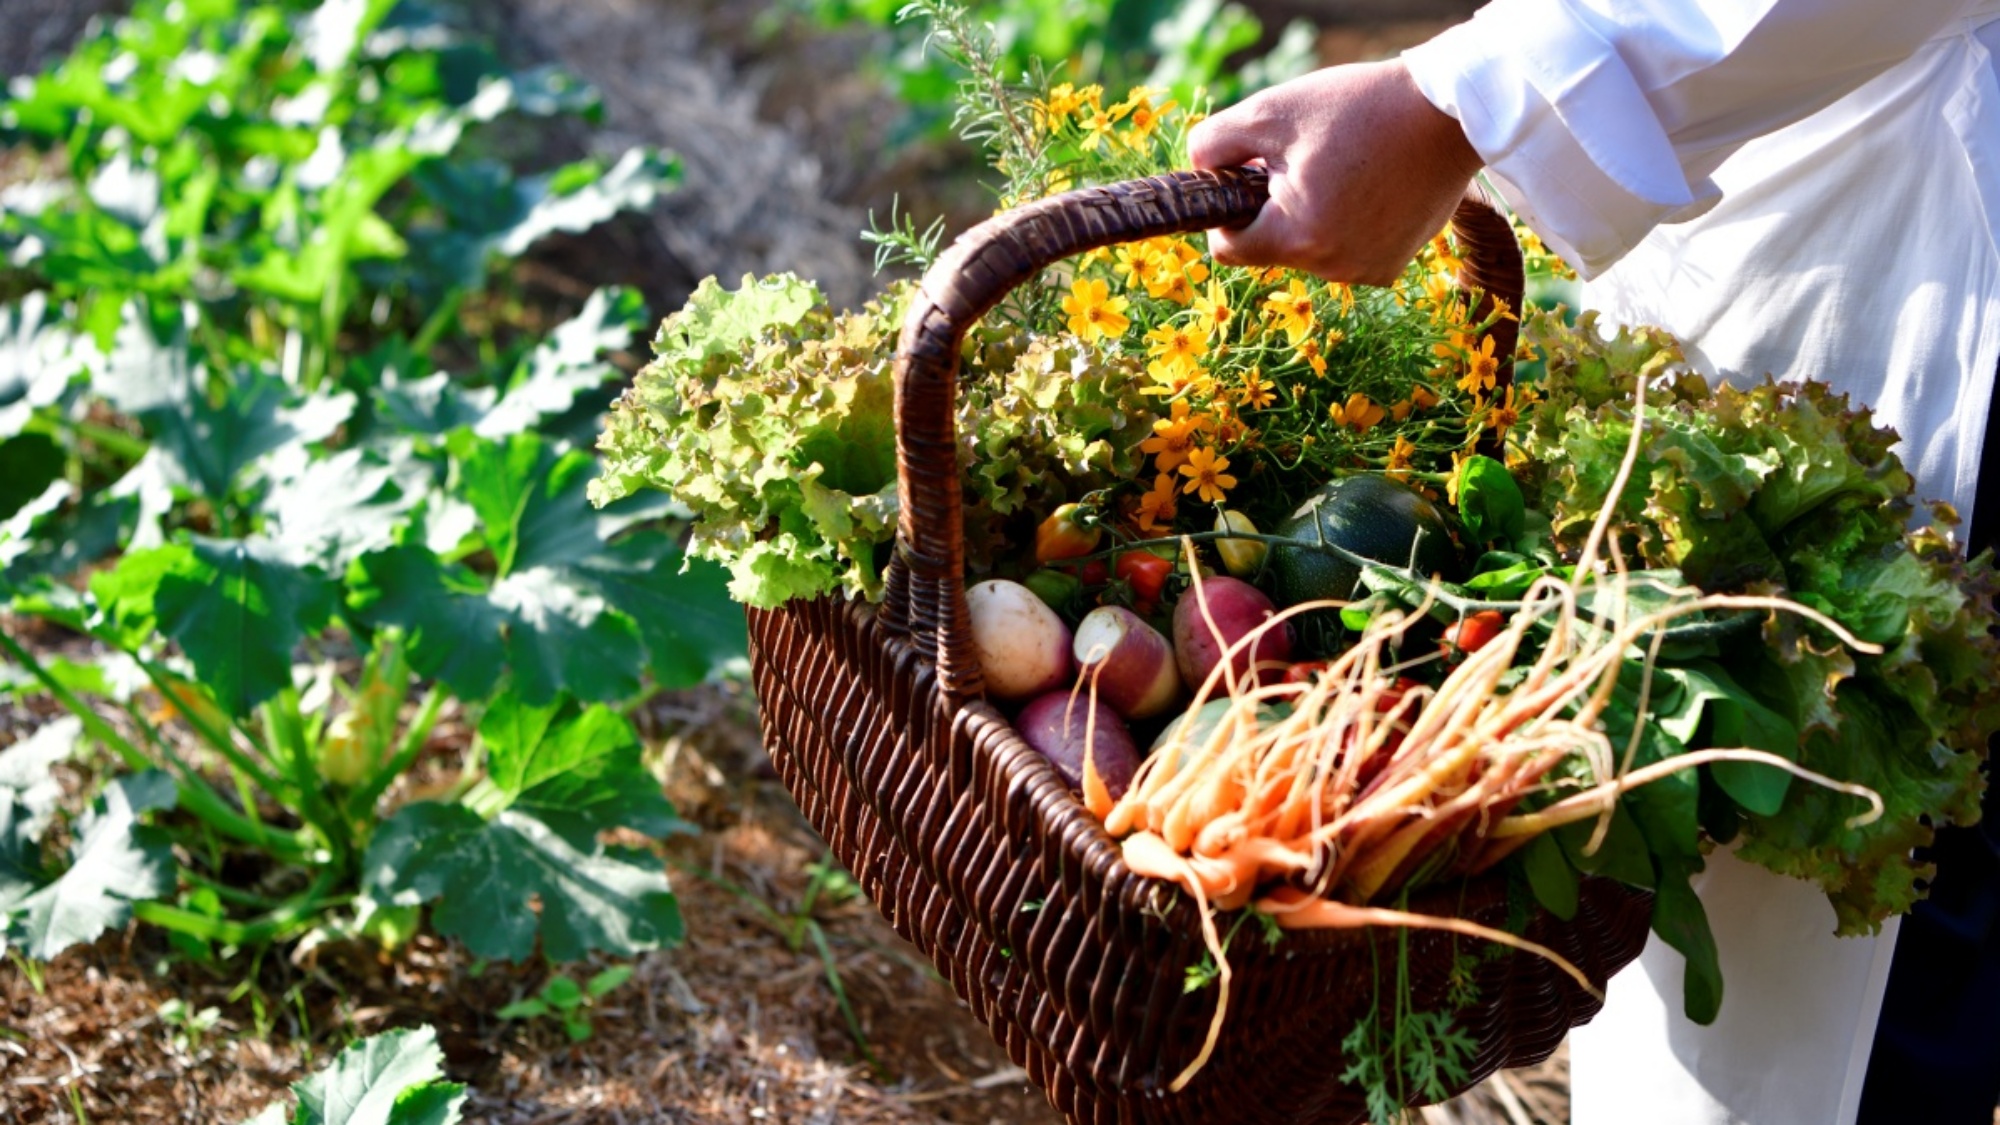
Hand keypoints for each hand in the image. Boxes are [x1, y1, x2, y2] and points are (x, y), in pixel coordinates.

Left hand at [1188, 61, 1483, 284]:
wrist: (1450, 114)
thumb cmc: (1357, 108)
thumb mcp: (1271, 112)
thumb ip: (1213, 143)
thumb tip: (1198, 170)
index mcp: (1296, 236)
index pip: (1228, 248)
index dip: (1227, 211)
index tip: (1246, 177)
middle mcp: (1331, 267)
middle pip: (1271, 247)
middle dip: (1274, 208)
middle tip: (1306, 159)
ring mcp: (1365, 271)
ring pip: (1309, 250)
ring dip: (1312, 217)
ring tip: (1344, 169)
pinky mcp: (1391, 266)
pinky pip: (1346, 252)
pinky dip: (1347, 225)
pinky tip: (1370, 187)